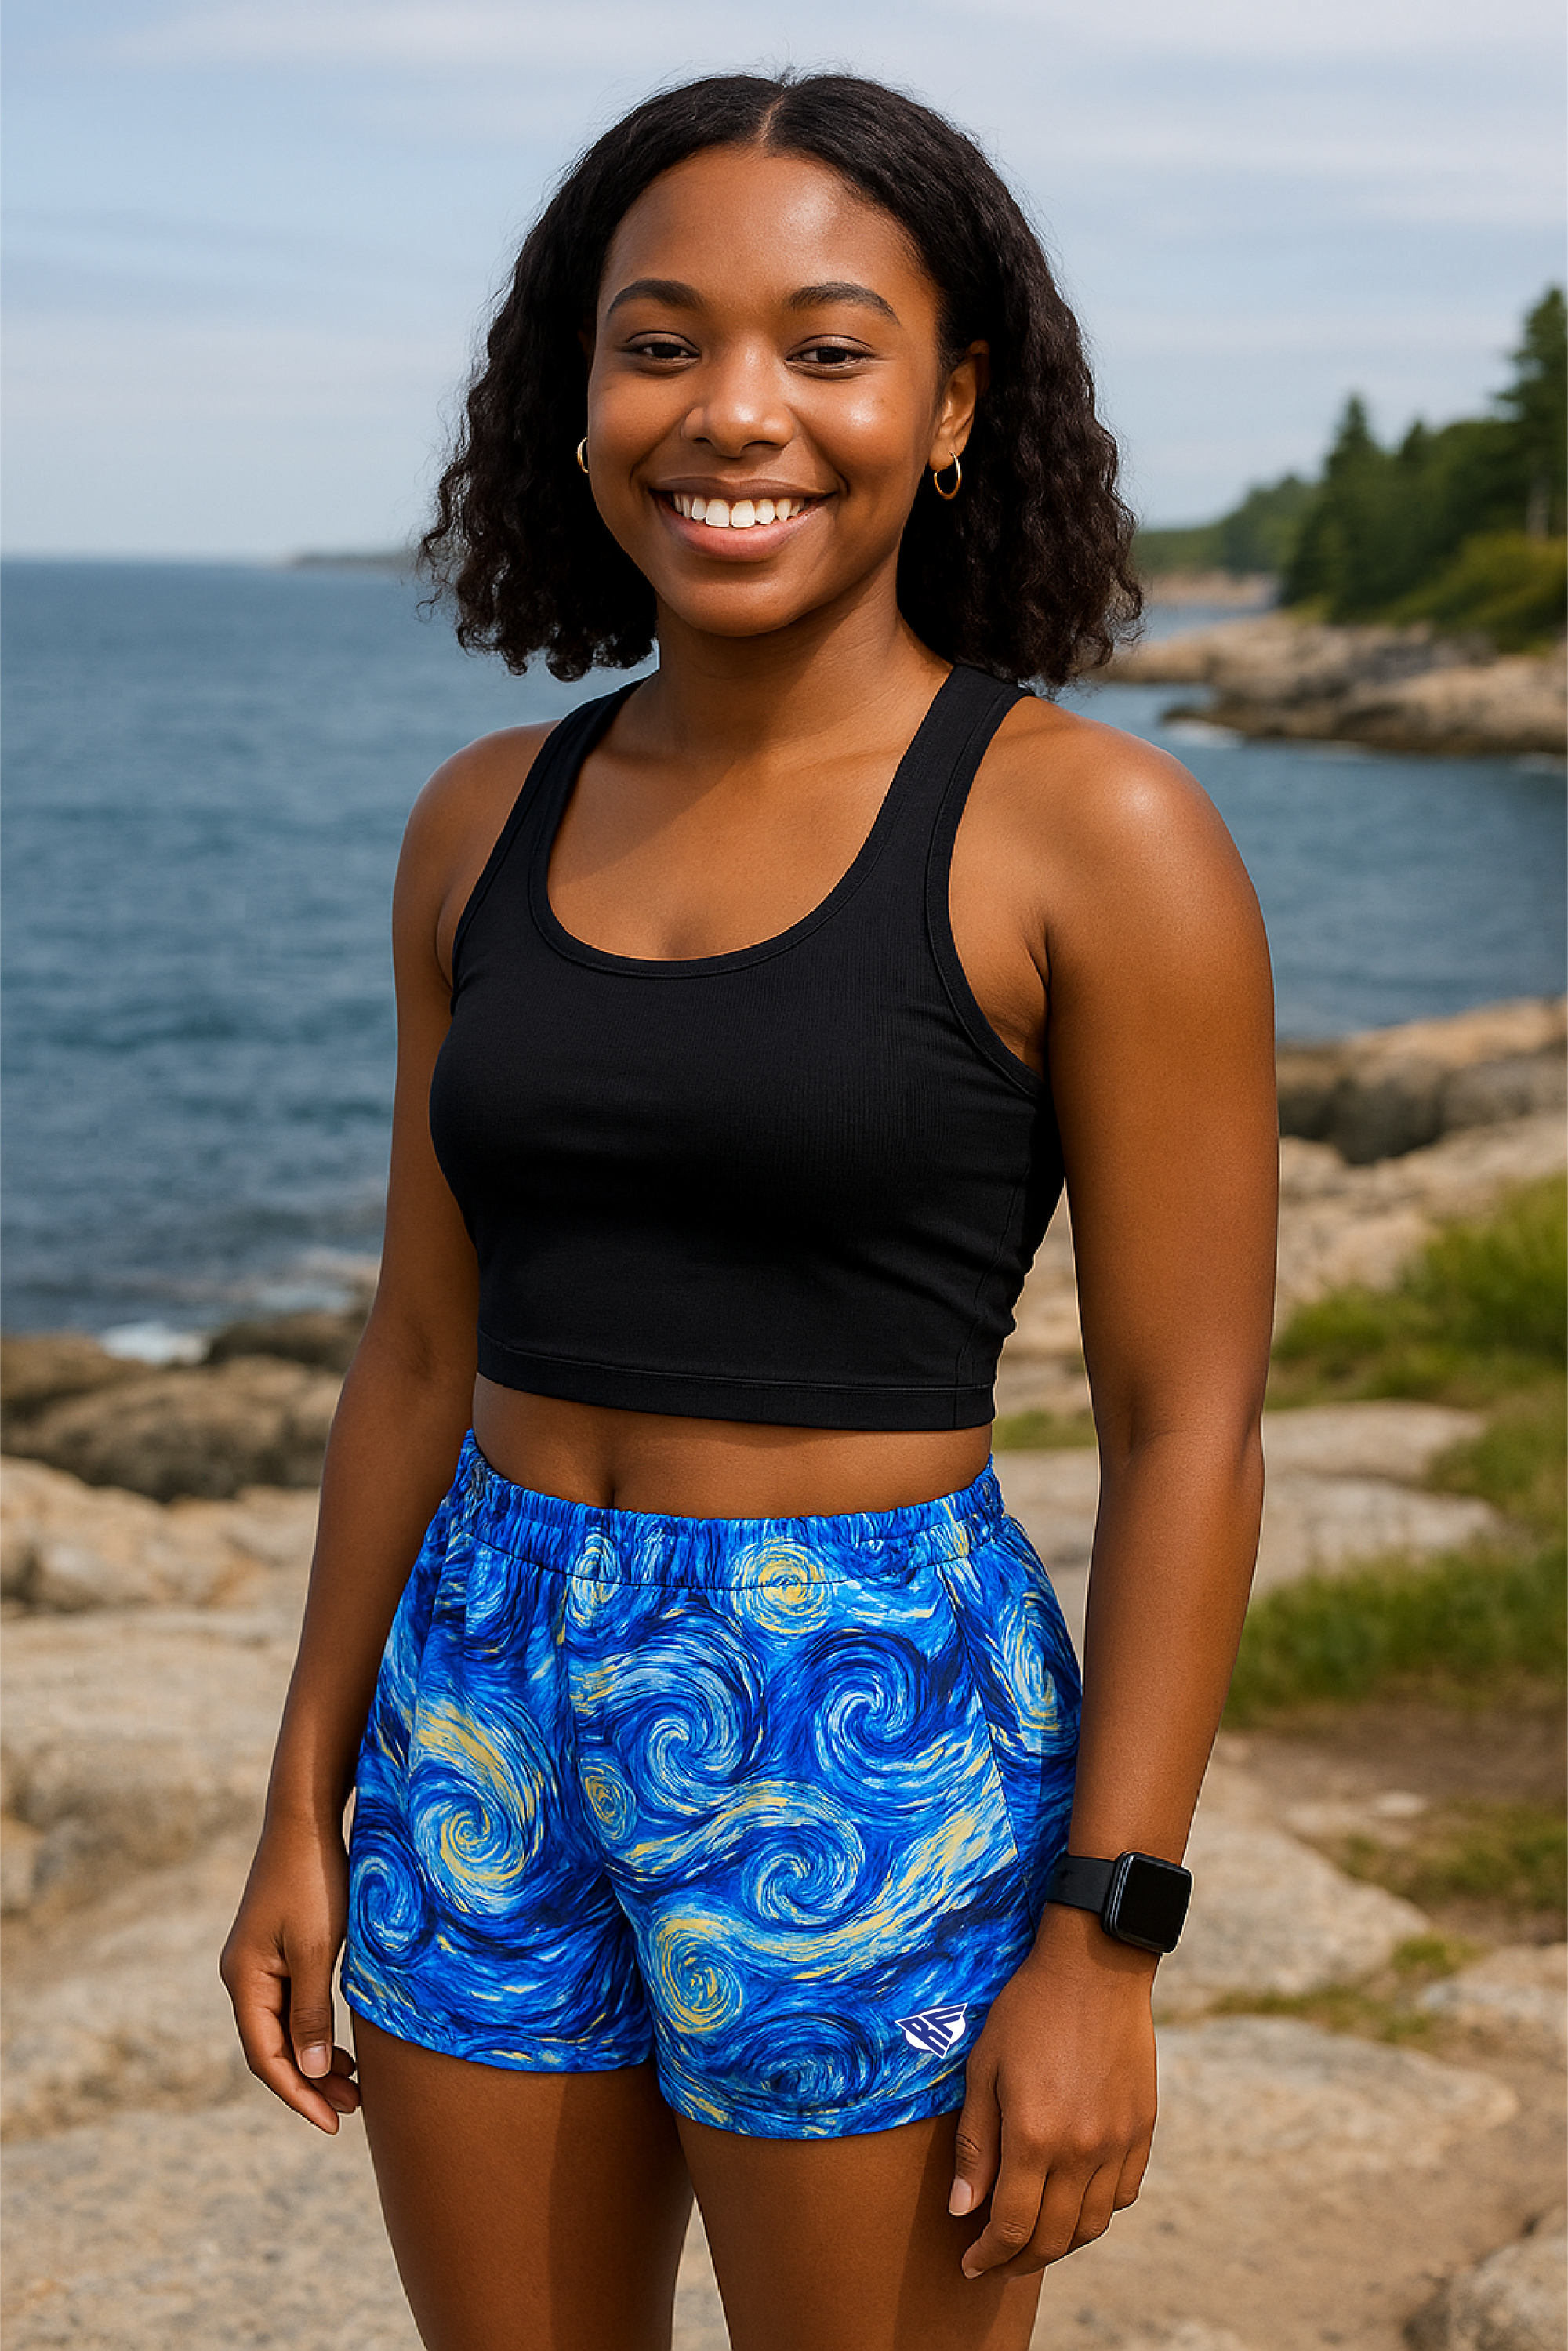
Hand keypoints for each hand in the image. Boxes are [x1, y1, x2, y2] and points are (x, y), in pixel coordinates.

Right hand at [219, 1814, 360, 2132]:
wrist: (306, 1819)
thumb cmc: (314, 1880)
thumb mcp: (316, 1948)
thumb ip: (311, 2010)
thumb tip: (310, 2073)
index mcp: (245, 1980)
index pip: (266, 2057)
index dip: (299, 2095)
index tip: (333, 2124)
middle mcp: (244, 1976)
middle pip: (273, 2048)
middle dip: (310, 2084)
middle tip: (354, 2110)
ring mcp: (259, 1962)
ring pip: (284, 2028)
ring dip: (315, 2060)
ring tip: (355, 2087)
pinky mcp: (278, 1948)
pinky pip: (292, 2005)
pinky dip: (315, 2029)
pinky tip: (342, 2044)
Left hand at [949, 1903, 1157, 2276]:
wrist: (1095, 1968)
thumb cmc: (1028, 2012)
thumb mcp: (984, 2069)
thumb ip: (975, 2146)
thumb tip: (961, 2210)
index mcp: (1035, 2137)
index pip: (1011, 2227)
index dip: (988, 2256)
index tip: (969, 2265)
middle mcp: (1082, 2151)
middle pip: (1053, 2238)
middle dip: (1018, 2261)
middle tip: (994, 2263)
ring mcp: (1118, 2143)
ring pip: (1092, 2226)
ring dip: (1059, 2245)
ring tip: (1031, 2242)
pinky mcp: (1142, 2131)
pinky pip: (1121, 2196)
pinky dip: (1096, 2213)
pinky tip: (1072, 2203)